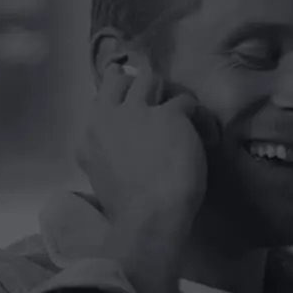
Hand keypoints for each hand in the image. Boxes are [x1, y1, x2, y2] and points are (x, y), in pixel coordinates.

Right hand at [77, 60, 214, 226]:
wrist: (149, 214)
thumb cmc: (127, 208)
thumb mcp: (100, 177)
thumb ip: (104, 155)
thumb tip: (117, 153)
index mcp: (88, 139)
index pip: (98, 103)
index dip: (116, 100)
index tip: (128, 104)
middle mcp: (108, 117)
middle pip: (119, 81)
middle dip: (136, 84)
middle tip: (154, 93)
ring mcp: (138, 112)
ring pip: (149, 78)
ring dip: (164, 89)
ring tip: (178, 106)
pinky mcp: (169, 115)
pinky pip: (185, 100)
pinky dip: (197, 114)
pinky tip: (204, 131)